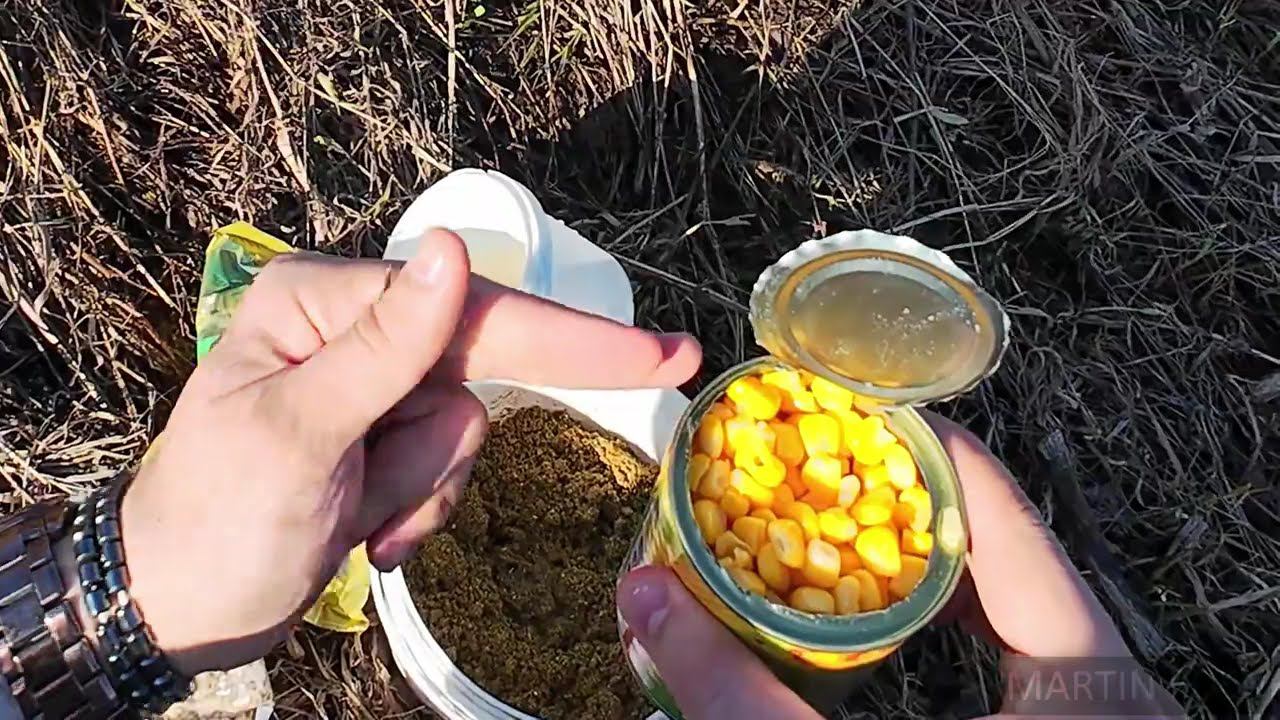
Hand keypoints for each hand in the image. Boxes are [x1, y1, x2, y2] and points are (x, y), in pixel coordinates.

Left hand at [115, 229, 700, 675]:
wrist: (172, 608)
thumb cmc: (215, 522)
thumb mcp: (299, 434)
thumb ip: (385, 346)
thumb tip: (455, 251)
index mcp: (322, 304)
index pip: (472, 313)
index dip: (570, 336)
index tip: (659, 353)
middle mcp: (352, 331)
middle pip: (476, 366)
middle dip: (457, 440)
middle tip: (608, 405)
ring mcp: (370, 389)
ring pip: (463, 427)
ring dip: (425, 488)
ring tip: (358, 519)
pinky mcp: (382, 440)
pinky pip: (444, 466)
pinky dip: (417, 508)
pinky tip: (362, 534)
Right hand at [617, 414, 1179, 718]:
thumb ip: (738, 693)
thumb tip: (643, 595)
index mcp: (1091, 687)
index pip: (1010, 527)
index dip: (932, 456)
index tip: (856, 408)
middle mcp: (1106, 696)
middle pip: (1008, 564)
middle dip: (909, 512)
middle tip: (827, 467)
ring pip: (1005, 617)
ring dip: (919, 576)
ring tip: (840, 533)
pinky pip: (1004, 663)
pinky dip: (937, 635)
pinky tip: (876, 633)